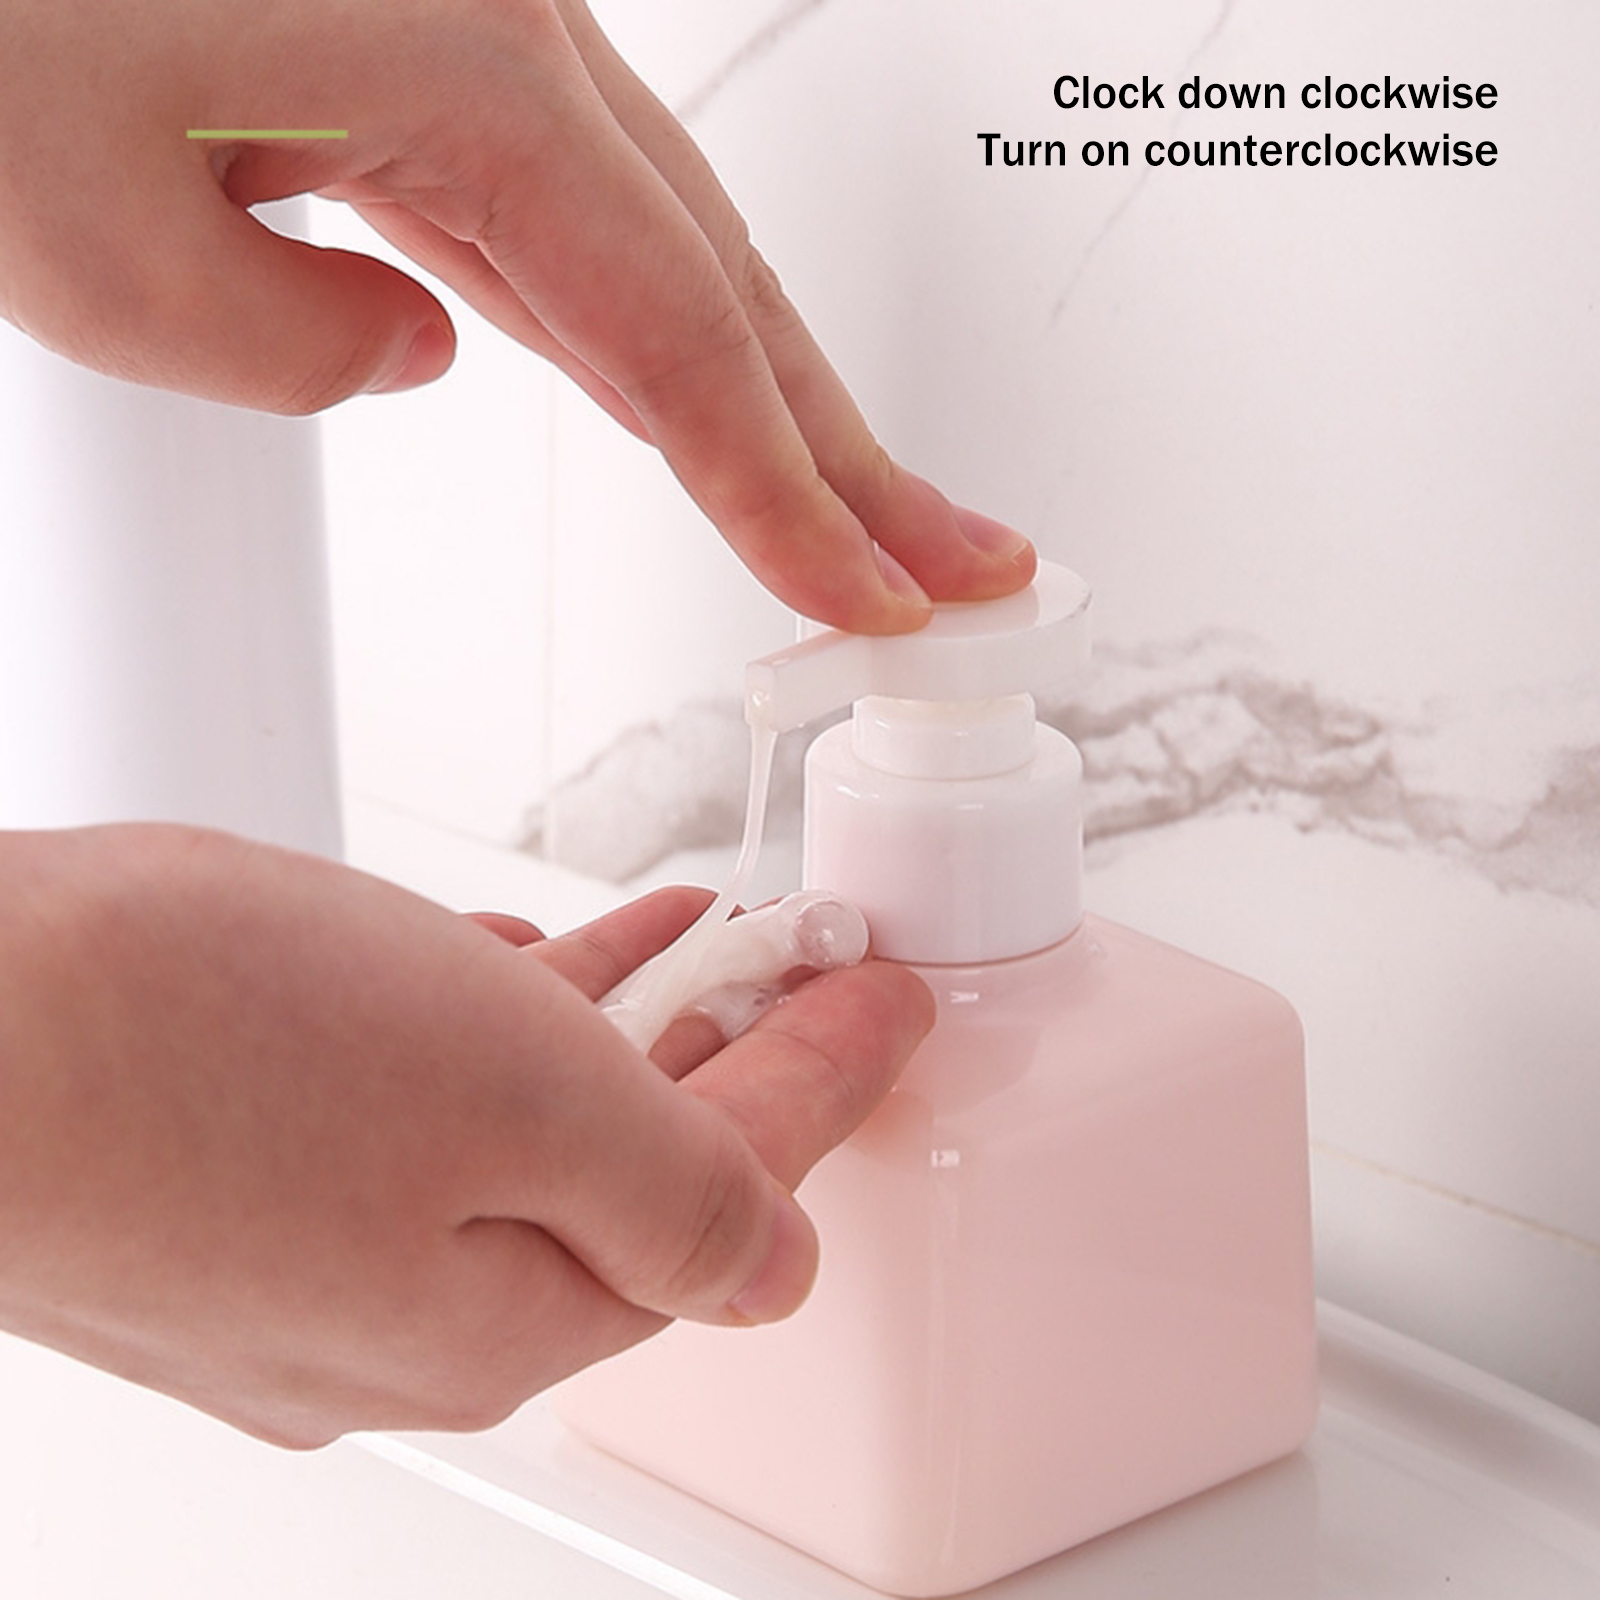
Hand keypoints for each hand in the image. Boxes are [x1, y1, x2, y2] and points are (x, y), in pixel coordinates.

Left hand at [0, 0, 1033, 630]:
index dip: (784, 491)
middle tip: (954, 560)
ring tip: (853, 517)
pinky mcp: (423, 68)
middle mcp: (504, 36)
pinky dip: (645, 343)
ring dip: (767, 403)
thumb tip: (419, 349)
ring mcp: (474, 48)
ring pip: (667, 259)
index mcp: (463, 59)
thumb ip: (286, 347)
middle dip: (848, 450)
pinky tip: (691, 419)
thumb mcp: (78, 230)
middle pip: (727, 285)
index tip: (869, 594)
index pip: (677, 333)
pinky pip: (570, 233)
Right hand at [0, 825, 931, 1446]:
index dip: (832, 1084)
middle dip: (733, 1054)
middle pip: (630, 1177)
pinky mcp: (238, 1183)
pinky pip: (425, 1111)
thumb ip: (675, 1195)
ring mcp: (309, 1261)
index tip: (895, 999)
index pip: (730, 1205)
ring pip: (524, 1134)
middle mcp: (402, 1321)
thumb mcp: (512, 1097)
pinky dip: (499, 1028)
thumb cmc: (190, 1049)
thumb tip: (778, 1269)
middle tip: (809, 956)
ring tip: (694, 932)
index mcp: (500, 1323)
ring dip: (620, 1027)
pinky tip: (519, 957)